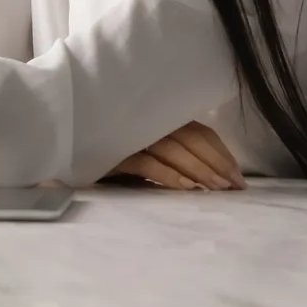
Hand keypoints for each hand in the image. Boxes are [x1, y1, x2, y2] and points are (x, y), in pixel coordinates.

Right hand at [109, 122, 245, 189]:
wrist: (69, 148)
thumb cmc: (113, 154)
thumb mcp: (147, 149)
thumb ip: (173, 152)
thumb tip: (214, 173)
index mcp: (158, 117)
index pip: (199, 131)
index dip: (221, 152)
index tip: (238, 176)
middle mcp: (145, 120)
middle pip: (190, 138)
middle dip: (216, 163)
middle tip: (233, 187)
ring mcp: (128, 134)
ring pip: (173, 149)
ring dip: (199, 169)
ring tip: (217, 188)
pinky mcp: (112, 152)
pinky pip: (147, 164)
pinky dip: (169, 175)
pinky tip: (187, 187)